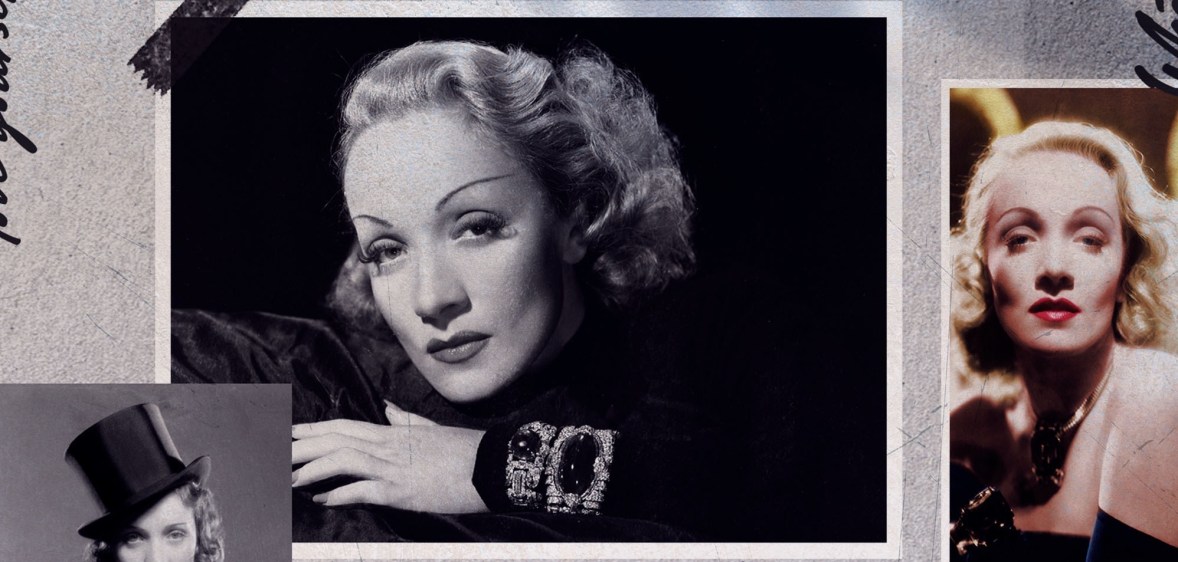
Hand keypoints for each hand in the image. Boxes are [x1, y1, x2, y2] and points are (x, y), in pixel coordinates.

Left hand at [292, 401, 488, 513]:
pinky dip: (339, 494)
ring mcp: (392, 467)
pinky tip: (322, 499)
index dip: (314, 429)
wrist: (490, 465)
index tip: (290, 432)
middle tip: (275, 453)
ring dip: (312, 469)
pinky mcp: (400, 491)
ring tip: (290, 479)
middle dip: (302, 447)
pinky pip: (361, 490)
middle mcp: (388, 446)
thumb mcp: (432, 430)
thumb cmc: (464, 450)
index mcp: (394, 432)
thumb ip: (406, 420)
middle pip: (335, 441)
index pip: (344, 426)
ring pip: (341, 461)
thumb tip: (388, 409)